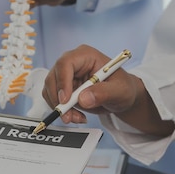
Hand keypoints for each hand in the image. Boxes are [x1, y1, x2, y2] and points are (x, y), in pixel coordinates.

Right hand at [42, 44, 174, 135]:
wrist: (121, 97)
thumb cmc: (123, 88)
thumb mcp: (120, 91)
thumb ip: (103, 93)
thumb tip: (82, 99)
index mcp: (86, 55)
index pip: (65, 63)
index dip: (62, 81)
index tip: (65, 100)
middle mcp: (73, 63)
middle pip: (53, 77)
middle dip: (58, 100)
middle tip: (69, 116)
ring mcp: (66, 76)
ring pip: (50, 90)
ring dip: (61, 108)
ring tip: (78, 118)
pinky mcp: (63, 88)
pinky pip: (54, 99)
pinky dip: (62, 111)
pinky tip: (77, 115)